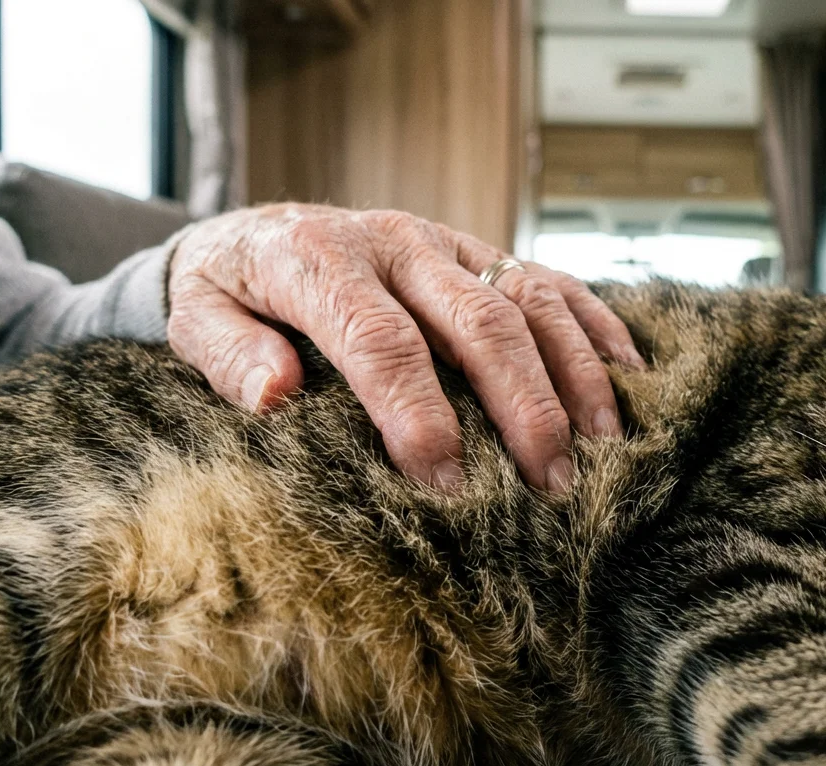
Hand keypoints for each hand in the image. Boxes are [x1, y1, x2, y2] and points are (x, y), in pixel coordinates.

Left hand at [165, 204, 644, 492]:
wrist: (259, 225)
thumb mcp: (197, 315)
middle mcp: (397, 242)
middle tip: (547, 482)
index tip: (445, 482)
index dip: (418, 414)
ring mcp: (448, 242)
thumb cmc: (230, 287)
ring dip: (572, 372)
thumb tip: (276, 395)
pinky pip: (550, 278)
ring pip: (528, 297)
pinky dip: (594, 323)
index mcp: (322, 260)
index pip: (382, 340)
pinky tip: (628, 374)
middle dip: (520, 406)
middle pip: (478, 321)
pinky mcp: (479, 249)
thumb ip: (229, 353)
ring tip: (599, 444)